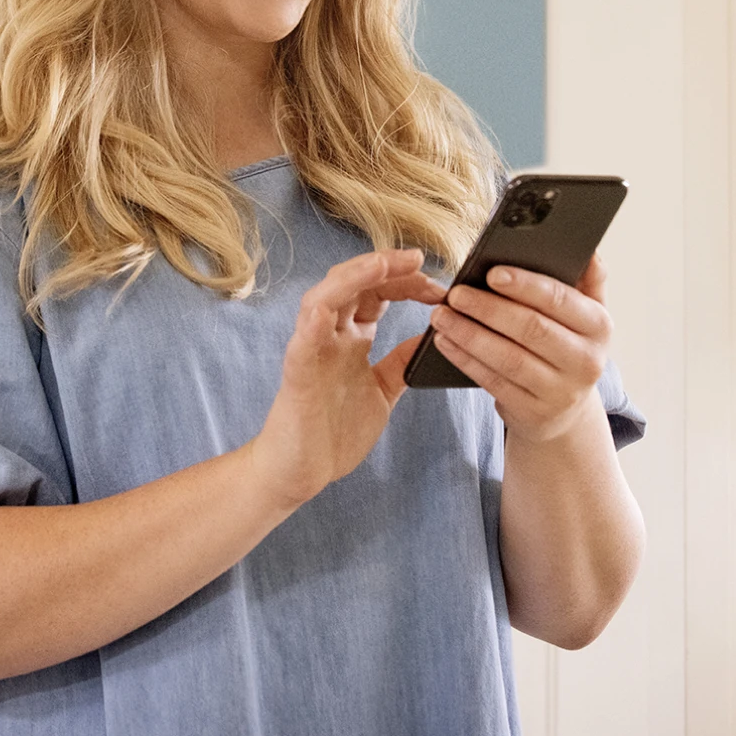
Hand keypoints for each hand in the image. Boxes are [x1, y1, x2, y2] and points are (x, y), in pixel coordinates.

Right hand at [248, 248, 444, 510]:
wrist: (300, 473)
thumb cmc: (334, 433)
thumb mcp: (383, 391)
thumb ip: (400, 362)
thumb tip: (430, 336)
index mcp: (351, 339)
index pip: (378, 293)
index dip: (406, 283)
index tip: (438, 287)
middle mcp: (331, 336)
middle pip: (355, 284)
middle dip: (386, 267)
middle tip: (418, 262)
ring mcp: (312, 350)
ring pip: (327, 296)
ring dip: (354, 276)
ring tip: (383, 264)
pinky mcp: (297, 372)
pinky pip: (302, 338)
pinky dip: (314, 318)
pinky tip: (327, 308)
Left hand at [428, 252, 613, 443]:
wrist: (566, 408)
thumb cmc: (567, 343)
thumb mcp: (585, 313)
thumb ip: (587, 279)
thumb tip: (588, 249)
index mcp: (599, 326)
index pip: (560, 300)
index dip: (525, 286)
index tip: (492, 273)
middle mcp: (586, 361)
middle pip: (532, 329)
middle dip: (488, 308)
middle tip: (456, 293)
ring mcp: (560, 391)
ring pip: (509, 358)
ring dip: (469, 334)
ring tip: (442, 316)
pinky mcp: (533, 412)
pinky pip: (493, 382)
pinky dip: (466, 360)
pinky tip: (445, 342)